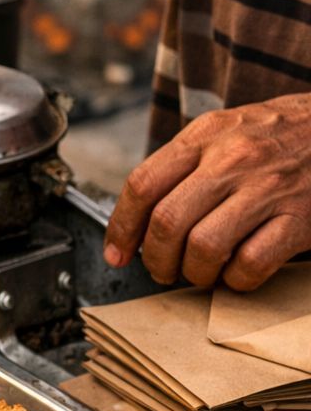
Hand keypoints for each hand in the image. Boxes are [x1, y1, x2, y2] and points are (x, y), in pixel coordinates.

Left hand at [104, 94, 310, 290]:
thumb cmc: (280, 135)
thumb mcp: (226, 130)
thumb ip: (184, 163)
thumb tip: (139, 215)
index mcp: (206, 136)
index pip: (143, 185)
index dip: (121, 228)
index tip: (117, 253)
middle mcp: (233, 159)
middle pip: (167, 223)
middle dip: (156, 260)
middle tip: (162, 270)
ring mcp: (267, 189)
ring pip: (204, 247)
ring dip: (194, 274)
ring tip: (201, 273)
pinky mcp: (299, 219)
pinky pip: (250, 264)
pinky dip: (236, 280)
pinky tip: (238, 273)